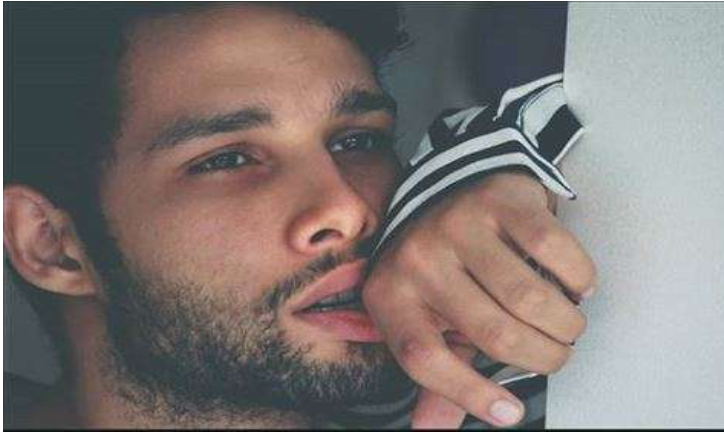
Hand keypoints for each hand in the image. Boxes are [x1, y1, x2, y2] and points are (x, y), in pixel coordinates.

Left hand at [362, 172, 595, 427]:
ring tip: (567, 323)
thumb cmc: (439, 260)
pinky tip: (575, 285)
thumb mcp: (427, 313)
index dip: (470, 394)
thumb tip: (431, 429)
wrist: (447, 182)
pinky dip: (578, 278)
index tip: (508, 412)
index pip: (424, 359)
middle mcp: (417, 257)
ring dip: (565, 323)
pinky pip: (555, 251)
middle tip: (556, 353)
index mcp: (390, 293)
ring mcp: (458, 224)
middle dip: (542, 357)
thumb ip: (437, 369)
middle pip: (493, 333)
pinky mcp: (499, 199)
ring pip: (529, 298)